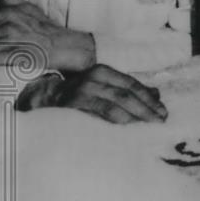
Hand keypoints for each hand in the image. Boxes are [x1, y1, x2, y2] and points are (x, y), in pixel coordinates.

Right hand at [15, 64, 167, 123]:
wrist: (37, 99)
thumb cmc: (74, 96)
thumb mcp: (102, 89)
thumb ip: (127, 90)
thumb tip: (157, 93)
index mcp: (103, 72)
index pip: (132, 85)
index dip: (149, 99)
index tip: (163, 113)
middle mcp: (93, 77)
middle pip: (127, 93)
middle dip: (146, 109)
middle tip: (160, 122)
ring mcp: (82, 89)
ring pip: (115, 102)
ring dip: (135, 115)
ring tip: (148, 127)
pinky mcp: (71, 103)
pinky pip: (98, 111)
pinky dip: (114, 120)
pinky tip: (126, 128)